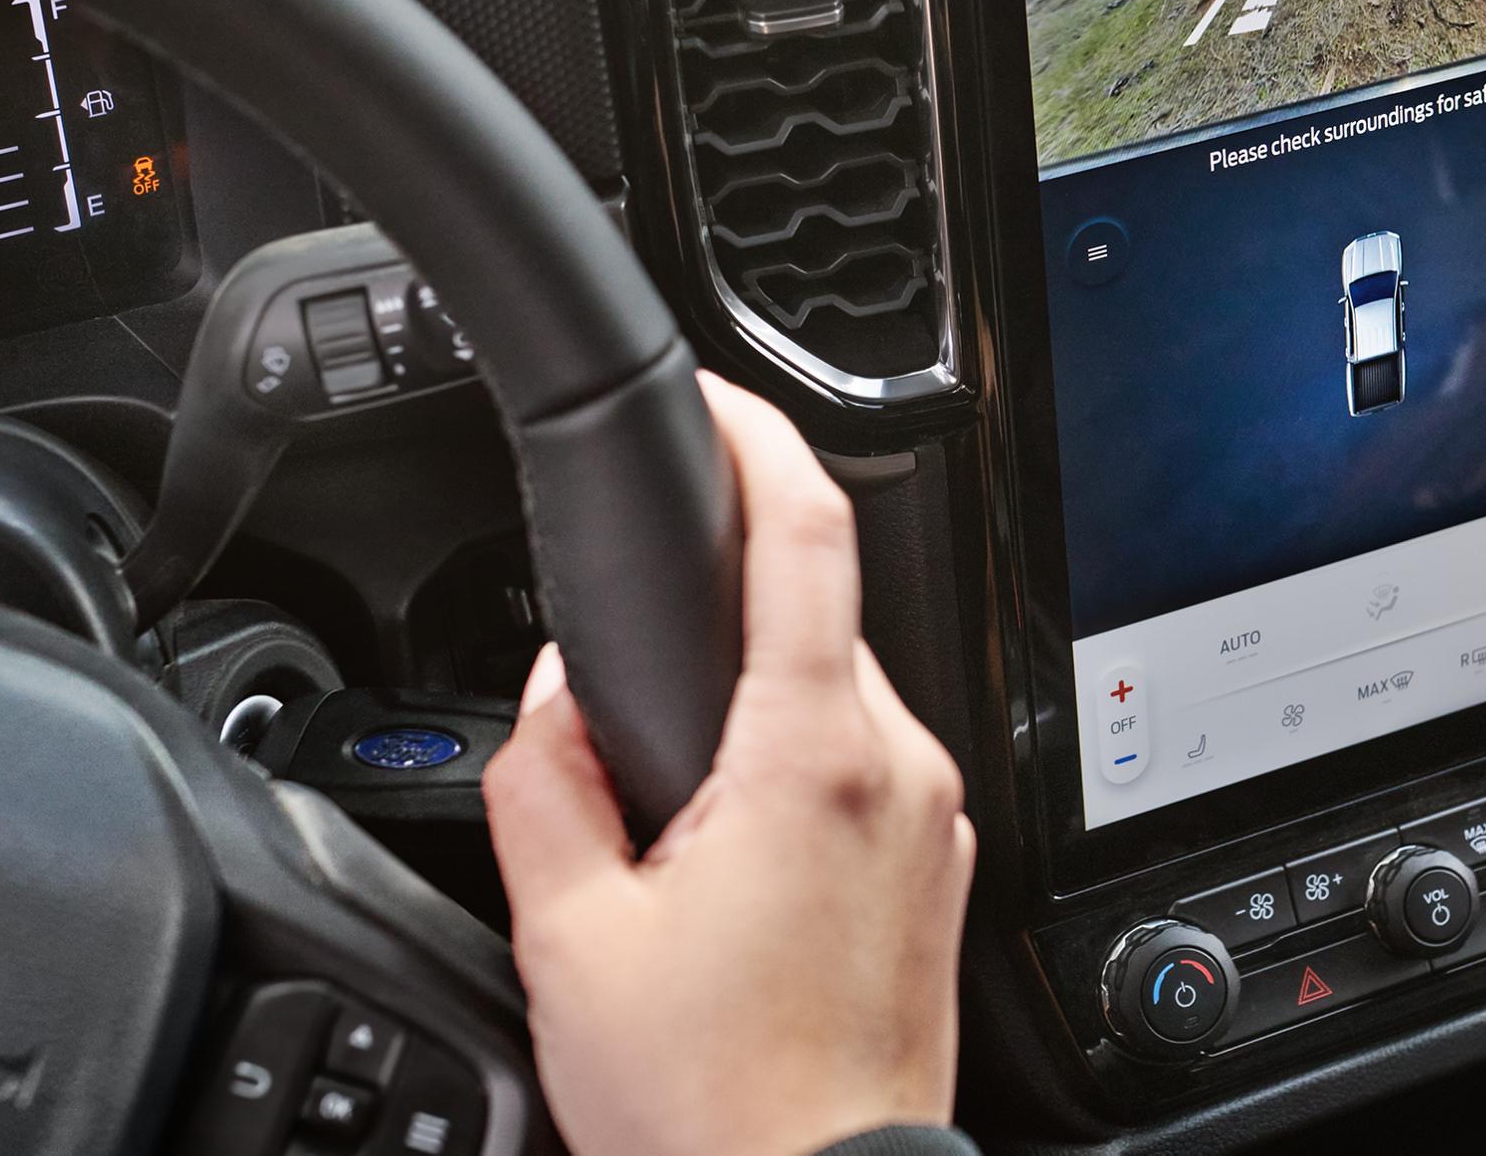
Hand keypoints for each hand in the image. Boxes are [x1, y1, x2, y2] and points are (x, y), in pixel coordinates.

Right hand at [483, 373, 976, 1155]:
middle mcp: (902, 772)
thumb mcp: (568, 934)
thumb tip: (552, 697)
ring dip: (752, 716)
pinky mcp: (941, 879)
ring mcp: (934, 827)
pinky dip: (792, 781)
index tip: (713, 400)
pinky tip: (725, 869)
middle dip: (716, 625)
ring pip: (834, 703)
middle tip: (625, 690)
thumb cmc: (710, 1106)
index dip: (756, 437)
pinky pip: (862, 778)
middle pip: (813, 619)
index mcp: (815, 756)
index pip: (807, 531)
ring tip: (667, 823)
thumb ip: (543, 778)